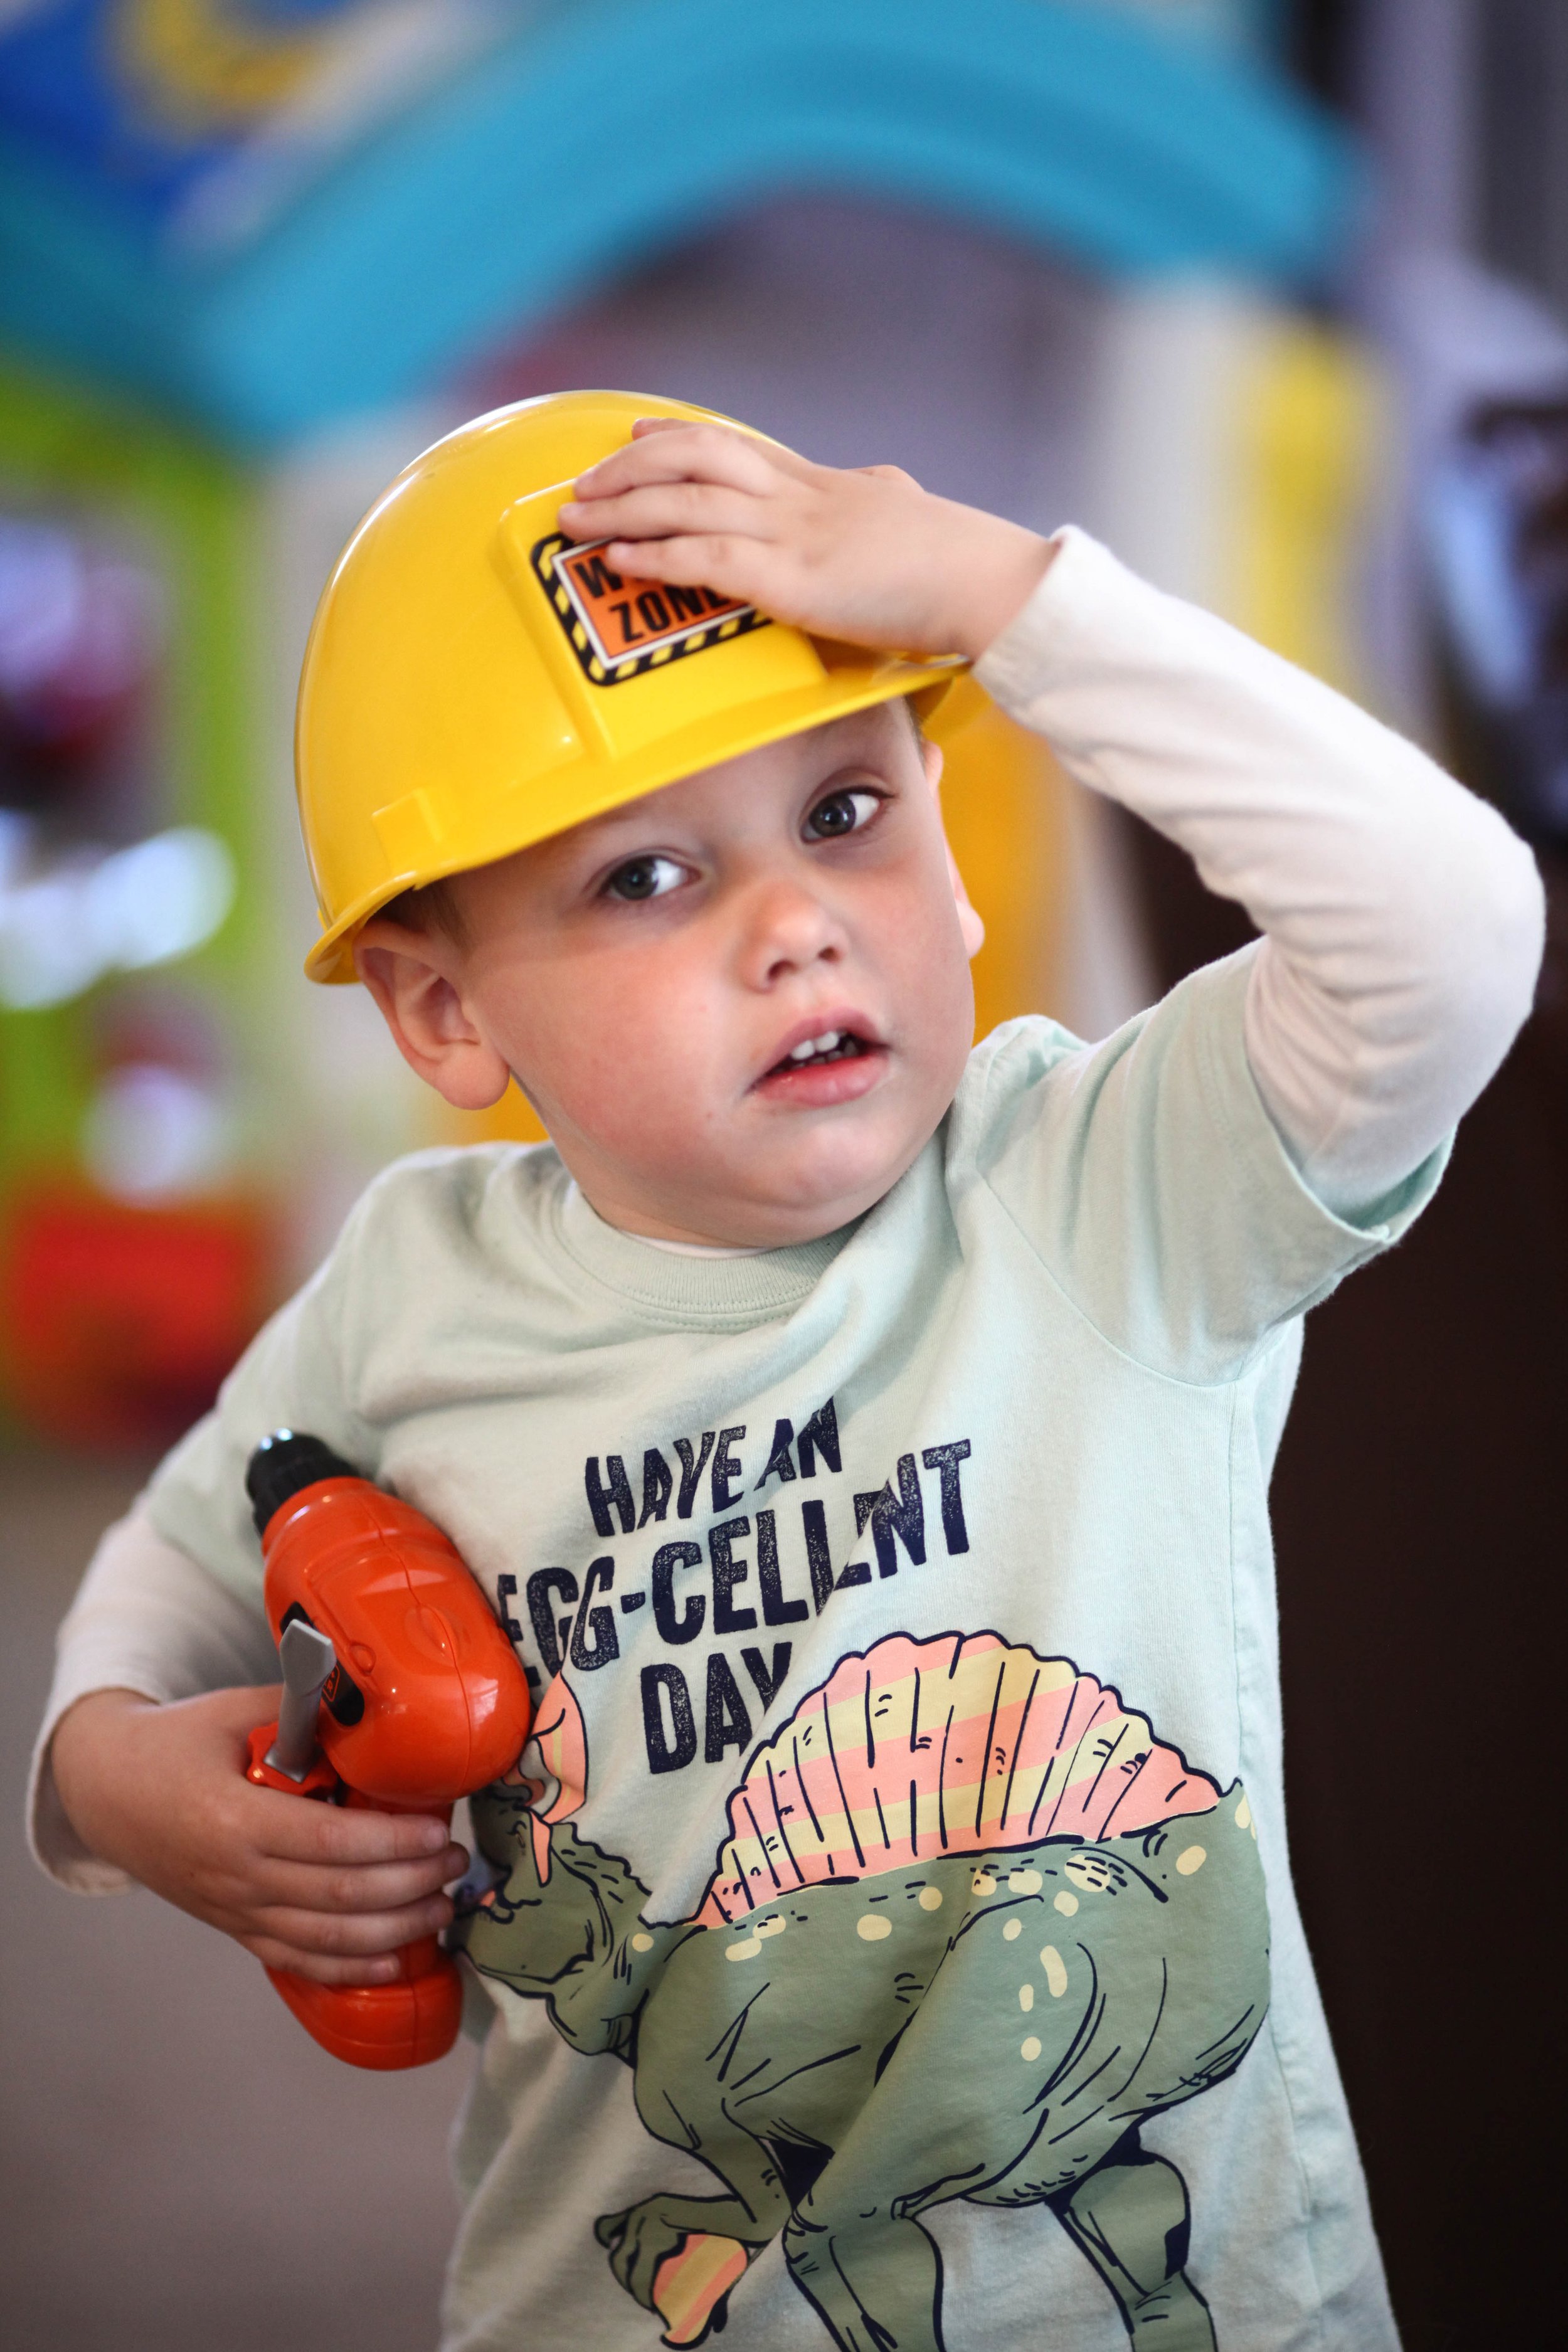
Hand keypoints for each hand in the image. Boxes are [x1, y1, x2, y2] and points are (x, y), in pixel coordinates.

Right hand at [50, 1687, 468, 1985]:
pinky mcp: (233, 1929)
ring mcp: (233, 1911)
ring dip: (395, 1929)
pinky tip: (394, 1960)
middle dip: (411, 1884)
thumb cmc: (176, 1743)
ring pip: (327, 1938)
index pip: (332, 1844)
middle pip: (340, 1895)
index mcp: (234, 1820)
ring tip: (442, 1904)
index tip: (439, 1829)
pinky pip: (297, 1960)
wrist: (107, 1792)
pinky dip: (350, 1967)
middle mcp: (235, 1877)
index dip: (394, 1843)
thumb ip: (304, 1712)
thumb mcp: (235, 1710)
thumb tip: (376, 1706)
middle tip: (457, 1861)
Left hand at [558, 418, 1054, 662]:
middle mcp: (802, 498)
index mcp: (826, 486)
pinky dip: (657, 556)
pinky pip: (708, 559)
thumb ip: (882, 498)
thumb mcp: (910, 516)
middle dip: (629, 470)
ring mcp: (796, 534)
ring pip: (688, 501)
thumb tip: (884, 485)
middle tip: (583, 485)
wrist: (990, 583)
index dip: (677, 440)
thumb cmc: (960, 566)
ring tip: (575, 522)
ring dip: (622, 511)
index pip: (737, 447)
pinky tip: (620, 560)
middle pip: (697, 457)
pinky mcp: (796, 580)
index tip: (634, 438)